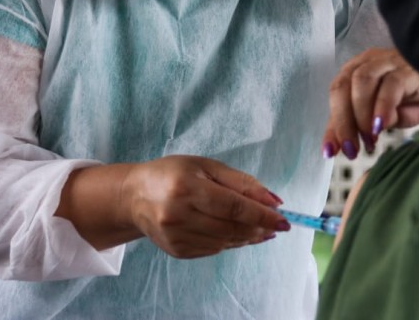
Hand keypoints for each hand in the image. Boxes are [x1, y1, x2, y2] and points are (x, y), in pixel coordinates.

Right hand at [121, 155, 288, 258]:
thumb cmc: (173, 174)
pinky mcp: (176, 251)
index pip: (233, 206)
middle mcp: (178, 215)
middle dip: (259, 227)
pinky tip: (235, 232)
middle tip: (276, 224)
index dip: (261, 215)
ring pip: (225, 242)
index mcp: (186, 188)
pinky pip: (214, 249)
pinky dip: (230, 242)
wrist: (135, 196)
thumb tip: (273, 200)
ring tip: (260, 228)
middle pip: (231, 227)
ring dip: (248, 237)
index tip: (283, 220)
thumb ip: (240, 182)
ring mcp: (176, 236)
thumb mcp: (206, 166)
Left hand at [324, 48, 418, 158]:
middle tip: (351, 149)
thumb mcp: (391, 115)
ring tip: (369, 140)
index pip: (336, 96)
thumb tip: (355, 140)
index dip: (332, 125)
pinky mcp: (410, 68)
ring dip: (360, 116)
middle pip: (342, 86)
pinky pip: (391, 85)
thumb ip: (368, 124)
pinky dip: (382, 107)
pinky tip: (382, 125)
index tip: (330, 151)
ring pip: (361, 82)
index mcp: (359, 70)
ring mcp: (389, 62)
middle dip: (342, 122)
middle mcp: (370, 62)